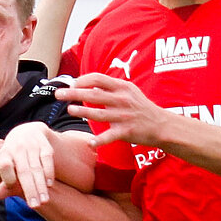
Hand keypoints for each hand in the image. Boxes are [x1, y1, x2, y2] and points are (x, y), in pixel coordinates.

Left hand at [0, 122, 58, 207]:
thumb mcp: (5, 164)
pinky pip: (47, 159)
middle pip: (23, 171)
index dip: (7, 178)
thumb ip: (3, 181)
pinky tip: (50, 185)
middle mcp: (17, 148)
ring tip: (44, 201)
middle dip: (30, 189)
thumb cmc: (14, 155)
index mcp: (4, 153)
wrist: (28, 131)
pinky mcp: (44, 144)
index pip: (4, 166)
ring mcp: (31, 145)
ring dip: (41, 186)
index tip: (11, 189)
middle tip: (34, 205)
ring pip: (37, 168)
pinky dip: (49, 173)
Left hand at [55, 73, 173, 147]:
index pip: (97, 78)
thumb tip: (90, 85)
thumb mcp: (129, 91)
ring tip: (69, 110)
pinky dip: (100, 141)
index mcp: (122, 87)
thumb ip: (110, 88)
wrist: (161, 124)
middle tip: (58, 95)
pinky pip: (110, 136)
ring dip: (82, 112)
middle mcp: (122, 99)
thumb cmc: (142, 107)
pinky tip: (90, 143)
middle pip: (93, 94)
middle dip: (73, 93)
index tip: (71, 84)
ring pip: (99, 113)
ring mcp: (124, 116)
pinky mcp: (126, 131)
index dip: (82, 80)